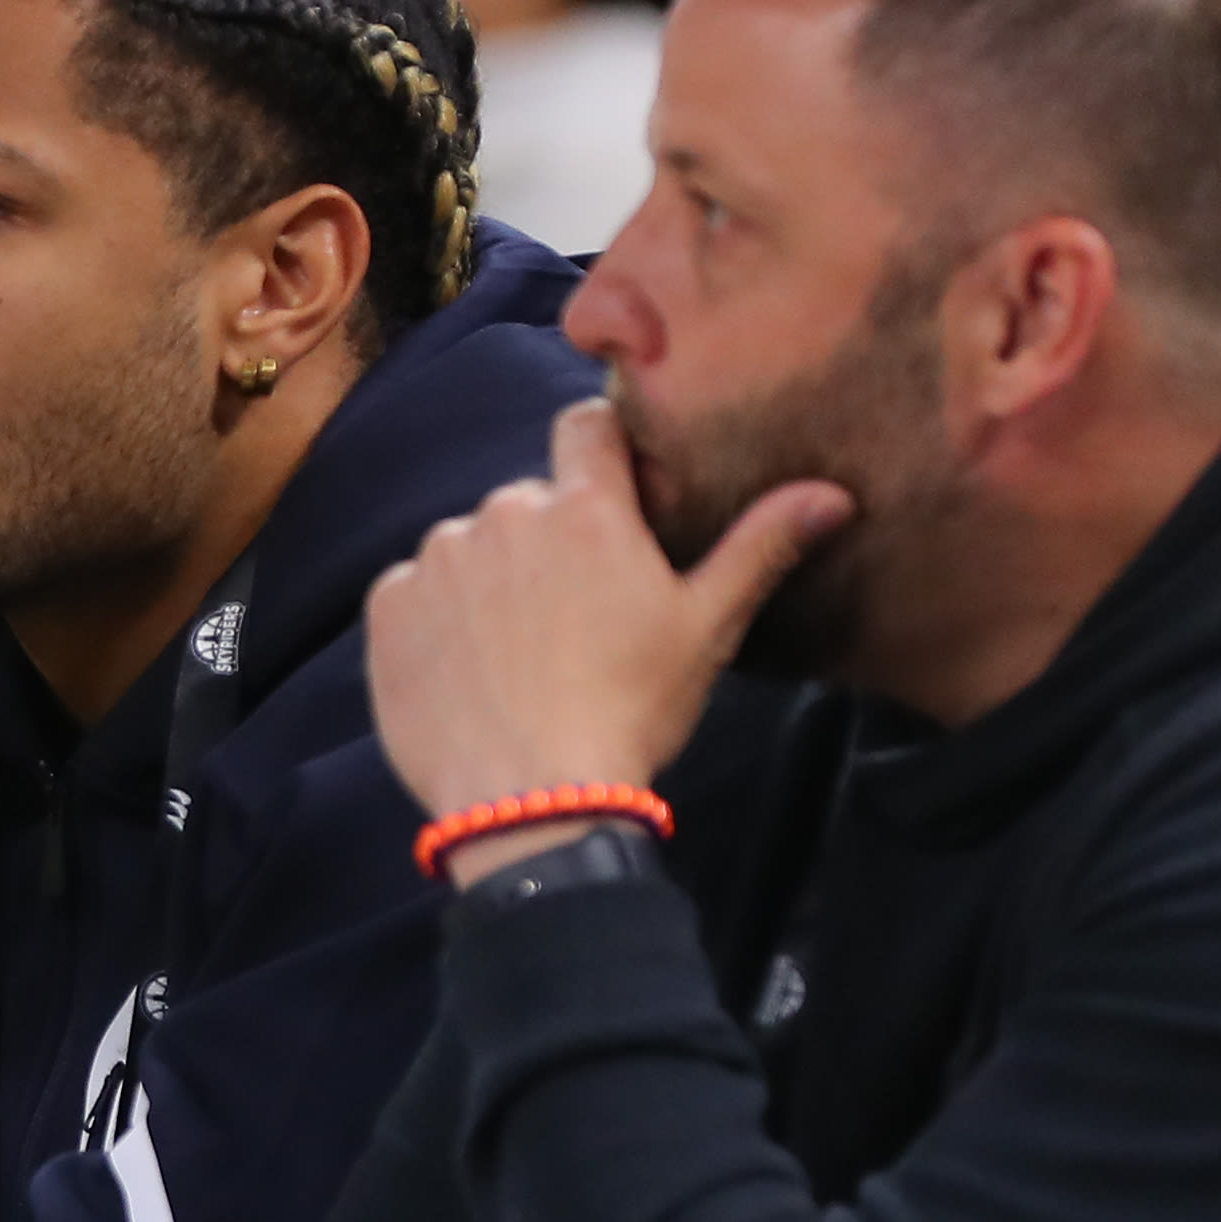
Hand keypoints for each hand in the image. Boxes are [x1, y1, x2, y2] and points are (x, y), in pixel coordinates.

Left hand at [363, 399, 847, 862]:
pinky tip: (471, 669)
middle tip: (576, 612)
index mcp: (584, 508)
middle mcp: (502, 513)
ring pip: (471, 547)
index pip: (587, 426)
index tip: (613, 487)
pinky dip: (439, 618)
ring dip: (492, 580)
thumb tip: (833, 493)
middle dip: (551, 541)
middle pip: (530, 502)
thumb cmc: (630, 708)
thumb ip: (760, 546)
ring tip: (521, 652)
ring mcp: (436, 558)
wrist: (528, 795)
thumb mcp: (706, 628)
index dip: (601, 447)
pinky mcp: (387, 605)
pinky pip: (416, 591)